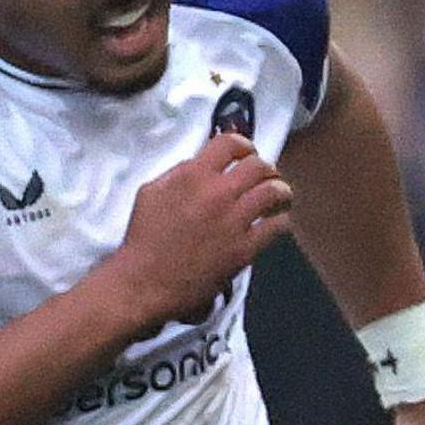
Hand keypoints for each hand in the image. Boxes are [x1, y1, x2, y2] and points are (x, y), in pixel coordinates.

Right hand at [92, 132, 292, 330]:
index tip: (246, 154)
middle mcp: (218, 192)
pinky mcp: (244, 248)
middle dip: (265, 168)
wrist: (145, 281)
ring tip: (279, 196)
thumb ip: (179, 172)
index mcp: (193, 175)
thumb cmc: (144, 237)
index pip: (231, 143)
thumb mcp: (152, 191)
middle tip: (265, 177)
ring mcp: (234, 221)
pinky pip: (277, 226)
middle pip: (259, 165)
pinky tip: (275, 222)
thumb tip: (204, 164)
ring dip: (280, 191)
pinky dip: (280, 219)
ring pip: (275, 192)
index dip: (244, 145)